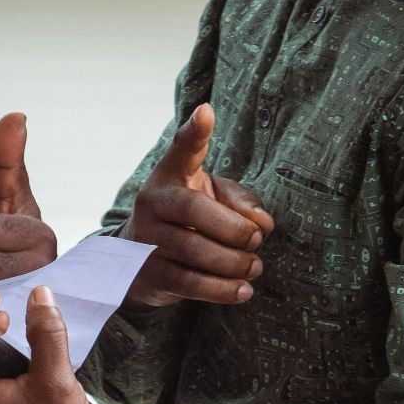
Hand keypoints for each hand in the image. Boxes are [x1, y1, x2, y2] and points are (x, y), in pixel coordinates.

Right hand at [120, 103, 275, 307]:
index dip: (194, 132)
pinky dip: (222, 290)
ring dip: (234, 263)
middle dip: (234, 228)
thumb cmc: (189, 220)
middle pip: (194, 209)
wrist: (141, 261)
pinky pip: (190, 283)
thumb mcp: (214, 198)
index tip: (206, 113)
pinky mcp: (150, 274)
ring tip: (254, 266)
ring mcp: (147, 238)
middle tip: (256, 240)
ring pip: (194, 251)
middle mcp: (153, 202)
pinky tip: (243, 290)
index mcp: (171, 175)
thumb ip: (242, 202)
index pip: (182, 149)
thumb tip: (262, 223)